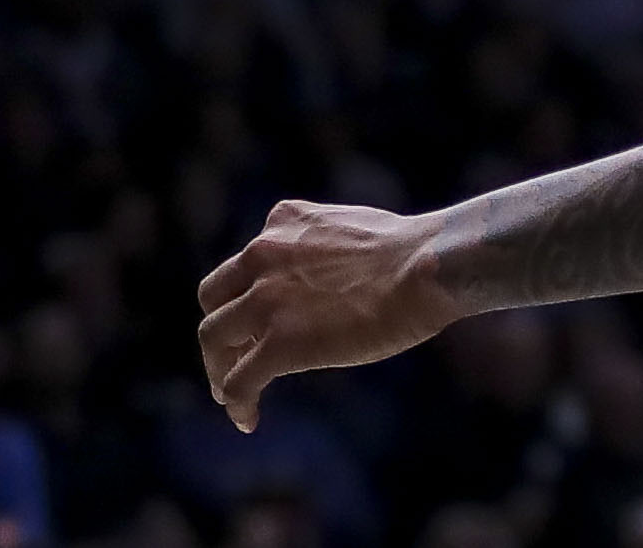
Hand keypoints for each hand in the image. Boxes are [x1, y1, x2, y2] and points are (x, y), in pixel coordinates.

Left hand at [198, 199, 457, 429]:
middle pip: (213, 300)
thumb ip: (320, 244)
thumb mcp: (351, 225)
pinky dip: (236, 402)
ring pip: (213, 339)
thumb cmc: (414, 250)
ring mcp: (267, 302)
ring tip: (230, 393)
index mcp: (283, 223)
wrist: (429, 266)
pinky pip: (238, 381)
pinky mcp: (280, 343)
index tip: (256, 321)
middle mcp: (263, 256)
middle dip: (222, 330)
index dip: (242, 297)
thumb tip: (328, 273)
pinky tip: (248, 418)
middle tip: (236, 356)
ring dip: (219, 368)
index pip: (241, 265)